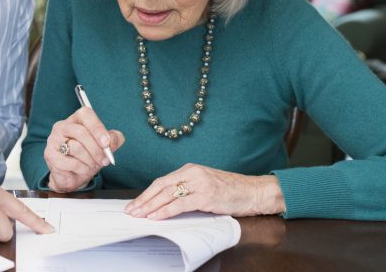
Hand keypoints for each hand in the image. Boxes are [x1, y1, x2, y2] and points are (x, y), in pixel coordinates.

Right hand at [44, 107, 124, 192]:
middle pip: (81, 132)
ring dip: (89, 160)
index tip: (106, 143)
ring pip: (76, 148)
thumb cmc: (88, 157)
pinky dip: (81, 168)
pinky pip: (69, 162)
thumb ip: (113, 139)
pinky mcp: (50, 154)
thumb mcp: (104, 147)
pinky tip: (81, 169)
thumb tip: (114, 139)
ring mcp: (54, 140)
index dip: (97, 128)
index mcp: (76, 119)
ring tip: (91, 165)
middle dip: (96, 149)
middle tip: (105, 160)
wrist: (73, 176)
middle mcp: (62, 126)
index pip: (85, 114)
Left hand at [124, 163, 285, 218]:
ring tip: (139, 215)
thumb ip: (188, 190)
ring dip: (150, 206)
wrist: (254, 191)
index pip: (162, 181)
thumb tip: (166, 203)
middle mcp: (192, 173)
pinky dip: (165, 211)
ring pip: (168, 194)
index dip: (146, 193)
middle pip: (161, 186)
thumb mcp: (205, 185)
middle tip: (131, 210)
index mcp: (190, 169)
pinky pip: (180, 204)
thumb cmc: (231, 191)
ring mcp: (199, 183)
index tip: (135, 203)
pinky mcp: (206, 195)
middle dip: (144, 200)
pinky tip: (156, 216)